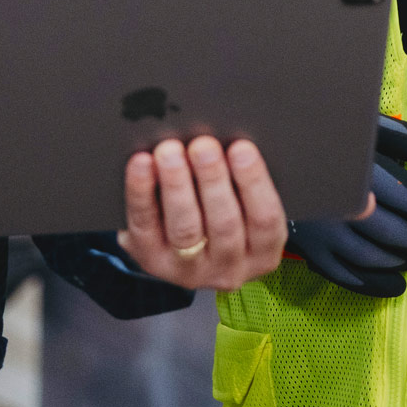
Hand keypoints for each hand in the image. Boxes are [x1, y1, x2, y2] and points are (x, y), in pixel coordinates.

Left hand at [117, 135, 289, 289]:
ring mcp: (189, 270)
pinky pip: (145, 225)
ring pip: (185, 229)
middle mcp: (229, 268)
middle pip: (224, 225)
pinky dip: (141, 191)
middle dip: (212, 180)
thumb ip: (240, 181)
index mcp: (262, 252)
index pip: (265, 219)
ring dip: (177, 186)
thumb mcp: (244, 207)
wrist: (184, 252)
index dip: (254, 182)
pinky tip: (142, 163)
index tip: (241, 147)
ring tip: (170, 151)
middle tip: (203, 144)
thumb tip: (225, 137)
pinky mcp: (151, 260)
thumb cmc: (223, 214)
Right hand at [290, 116, 406, 295]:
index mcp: (354, 174)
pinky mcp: (307, 248)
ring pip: (369, 256)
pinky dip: (372, 283)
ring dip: (403, 261)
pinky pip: (342, 274)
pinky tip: (396, 284)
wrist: (259, 151)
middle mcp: (336, 206)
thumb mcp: (363, 125)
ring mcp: (320, 232)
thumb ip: (406, 140)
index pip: (406, 200)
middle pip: (390, 232)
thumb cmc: (322, 131)